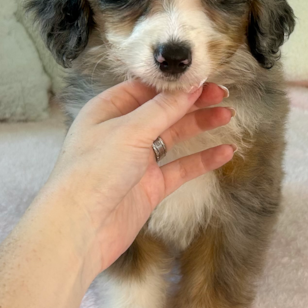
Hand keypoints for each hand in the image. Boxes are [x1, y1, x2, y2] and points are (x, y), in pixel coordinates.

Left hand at [40, 81, 233, 283]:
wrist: (80, 228)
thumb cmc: (94, 171)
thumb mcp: (129, 131)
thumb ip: (163, 109)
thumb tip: (191, 86)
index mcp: (108, 111)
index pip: (146, 89)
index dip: (175, 84)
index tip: (204, 78)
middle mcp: (122, 133)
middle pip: (163, 111)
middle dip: (192, 102)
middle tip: (224, 94)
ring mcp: (137, 161)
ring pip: (174, 137)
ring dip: (199, 126)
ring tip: (227, 116)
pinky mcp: (149, 187)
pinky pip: (181, 168)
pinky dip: (202, 160)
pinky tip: (226, 152)